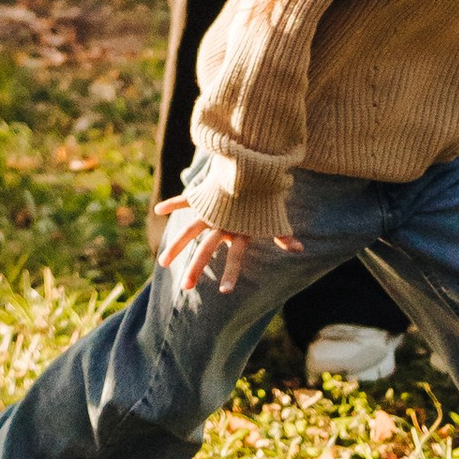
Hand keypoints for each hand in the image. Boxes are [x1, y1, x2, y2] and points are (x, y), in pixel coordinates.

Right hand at [154, 194, 299, 295]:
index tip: (224, 292)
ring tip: (162, 263)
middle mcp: (222, 222)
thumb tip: (301, 250)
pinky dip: (172, 203)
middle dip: (196, 268)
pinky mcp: (204, 196)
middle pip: (207, 249)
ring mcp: (211, 209)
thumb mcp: (272, 217)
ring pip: (189, 230)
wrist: (258, 166)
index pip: (236, 256)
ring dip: (176, 247)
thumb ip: (282, 235)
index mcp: (239, 229)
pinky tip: (158, 209)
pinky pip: (185, 200)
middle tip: (185, 287)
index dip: (232, 273)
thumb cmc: (265, 195)